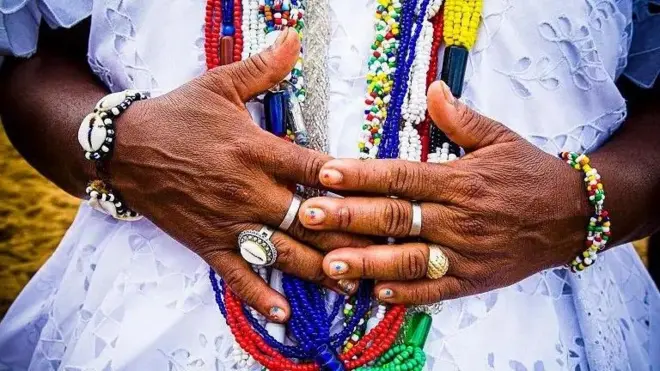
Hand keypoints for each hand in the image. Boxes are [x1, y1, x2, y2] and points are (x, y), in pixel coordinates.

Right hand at [109, 29, 367, 320]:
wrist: (125, 148)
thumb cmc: (176, 116)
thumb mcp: (219, 85)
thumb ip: (262, 68)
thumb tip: (293, 38)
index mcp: (256, 150)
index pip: (314, 169)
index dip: (350, 182)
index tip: (382, 195)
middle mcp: (248, 190)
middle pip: (310, 218)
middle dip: (349, 235)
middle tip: (386, 250)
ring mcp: (229, 221)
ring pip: (283, 251)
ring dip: (320, 269)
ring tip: (353, 283)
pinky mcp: (209, 242)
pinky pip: (237, 275)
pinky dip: (260, 295)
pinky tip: (285, 314)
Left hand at [297, 80, 589, 304]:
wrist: (574, 216)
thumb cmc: (530, 174)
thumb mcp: (500, 138)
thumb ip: (461, 118)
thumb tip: (433, 89)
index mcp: (459, 181)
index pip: (400, 177)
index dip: (361, 175)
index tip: (325, 173)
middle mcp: (458, 218)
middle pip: (395, 218)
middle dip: (348, 217)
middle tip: (307, 216)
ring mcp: (465, 253)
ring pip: (408, 259)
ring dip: (368, 262)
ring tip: (330, 263)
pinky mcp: (474, 279)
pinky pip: (435, 290)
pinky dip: (406, 294)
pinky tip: (375, 293)